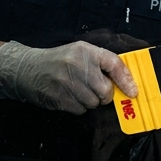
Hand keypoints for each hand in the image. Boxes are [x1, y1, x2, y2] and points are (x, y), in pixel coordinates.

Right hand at [0, 41, 139, 114]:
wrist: (27, 68)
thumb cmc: (58, 61)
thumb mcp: (78, 53)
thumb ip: (100, 64)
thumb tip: (126, 84)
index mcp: (85, 50)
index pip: (114, 63)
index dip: (126, 79)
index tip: (133, 92)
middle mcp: (77, 64)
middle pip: (105, 90)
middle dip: (103, 95)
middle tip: (94, 90)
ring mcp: (67, 82)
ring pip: (93, 103)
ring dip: (89, 101)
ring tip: (77, 90)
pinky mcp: (58, 97)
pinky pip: (80, 110)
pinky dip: (77, 107)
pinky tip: (68, 96)